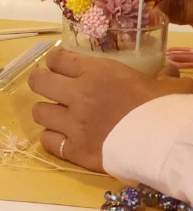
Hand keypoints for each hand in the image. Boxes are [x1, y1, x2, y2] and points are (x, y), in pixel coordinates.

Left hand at [29, 46, 192, 170]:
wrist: (170, 147)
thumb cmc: (168, 110)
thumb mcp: (164, 84)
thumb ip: (158, 75)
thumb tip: (166, 72)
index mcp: (97, 73)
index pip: (57, 58)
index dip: (57, 61)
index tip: (62, 65)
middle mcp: (78, 96)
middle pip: (38, 82)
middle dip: (43, 82)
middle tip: (54, 88)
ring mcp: (74, 125)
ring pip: (39, 112)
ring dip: (49, 112)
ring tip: (61, 115)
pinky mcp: (76, 152)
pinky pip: (48, 142)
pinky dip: (53, 139)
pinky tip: (65, 138)